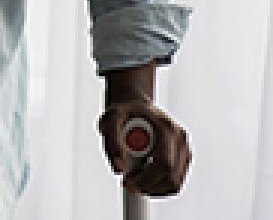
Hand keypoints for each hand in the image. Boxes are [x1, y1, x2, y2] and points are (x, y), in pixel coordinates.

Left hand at [99, 63, 190, 196]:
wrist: (137, 105)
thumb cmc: (123, 111)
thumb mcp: (110, 118)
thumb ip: (112, 141)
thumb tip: (119, 169)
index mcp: (166, 127)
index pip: (164, 163)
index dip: (146, 178)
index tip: (127, 183)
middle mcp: (180, 138)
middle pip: (172, 176)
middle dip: (148, 186)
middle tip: (128, 185)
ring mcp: (185, 148)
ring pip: (175, 183)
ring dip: (154, 189)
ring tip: (134, 183)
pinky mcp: (184, 156)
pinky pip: (176, 181)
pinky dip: (160, 188)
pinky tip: (144, 182)